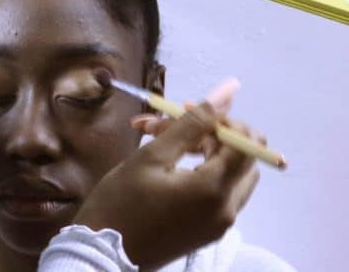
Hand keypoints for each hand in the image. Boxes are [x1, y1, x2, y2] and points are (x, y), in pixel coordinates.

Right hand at [73, 79, 262, 269]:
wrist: (101, 256)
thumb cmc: (121, 203)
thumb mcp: (153, 156)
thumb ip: (192, 123)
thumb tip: (227, 93)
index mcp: (215, 190)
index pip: (248, 142)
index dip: (223, 120)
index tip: (188, 114)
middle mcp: (227, 210)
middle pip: (244, 158)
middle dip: (213, 134)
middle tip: (172, 126)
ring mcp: (220, 224)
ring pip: (232, 173)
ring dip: (207, 151)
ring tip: (164, 141)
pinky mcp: (209, 232)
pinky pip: (220, 193)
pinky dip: (203, 172)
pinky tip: (169, 166)